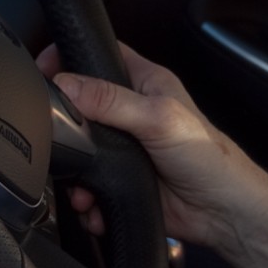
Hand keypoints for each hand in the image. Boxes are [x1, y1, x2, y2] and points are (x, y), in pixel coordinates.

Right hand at [36, 39, 267, 258]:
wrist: (222, 211)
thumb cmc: (210, 158)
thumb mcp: (159, 119)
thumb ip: (112, 101)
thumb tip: (68, 85)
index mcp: (145, 84)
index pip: (100, 56)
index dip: (71, 56)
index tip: (44, 68)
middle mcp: (132, 113)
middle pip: (81, 106)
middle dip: (65, 126)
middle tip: (55, 135)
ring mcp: (125, 148)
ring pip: (80, 151)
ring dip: (74, 171)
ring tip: (80, 184)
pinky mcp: (122, 180)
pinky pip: (90, 186)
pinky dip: (87, 199)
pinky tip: (95, 204)